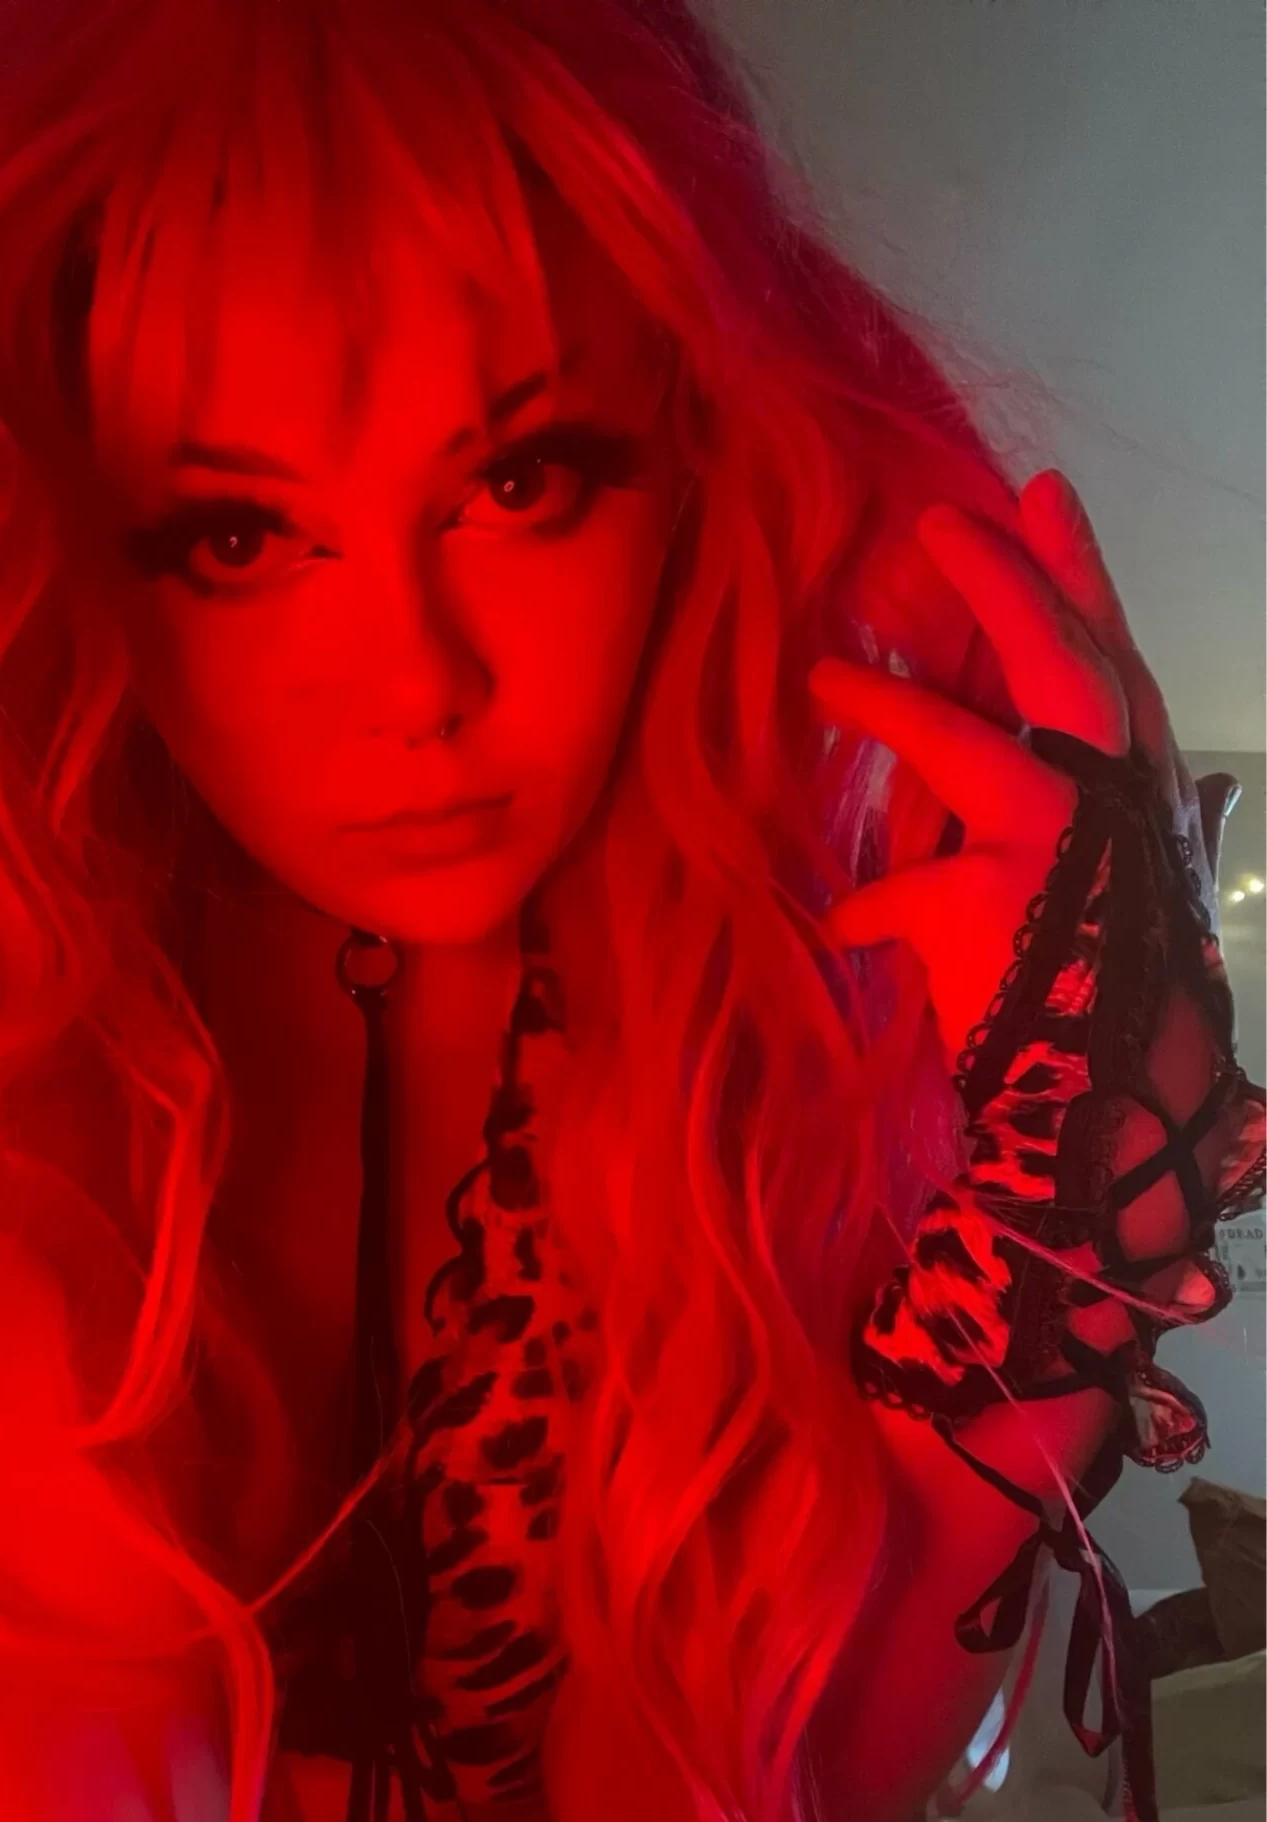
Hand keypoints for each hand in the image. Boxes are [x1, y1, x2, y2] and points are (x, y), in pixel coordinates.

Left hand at [809, 470, 1189, 1070]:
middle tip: (940, 520)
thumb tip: (1216, 780)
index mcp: (1143, 791)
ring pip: (964, 746)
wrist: (1113, 1108)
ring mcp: (1052, 847)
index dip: (1077, 575)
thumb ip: (1176, 824)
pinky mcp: (984, 905)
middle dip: (1003, 585)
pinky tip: (844, 922)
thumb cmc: (1128, 993)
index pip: (1111, 660)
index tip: (1038, 493)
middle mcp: (1108, 802)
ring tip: (825, 673)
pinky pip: (897, 891)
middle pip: (1059, 667)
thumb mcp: (1162, 893)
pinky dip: (867, 909)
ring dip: (892, 705)